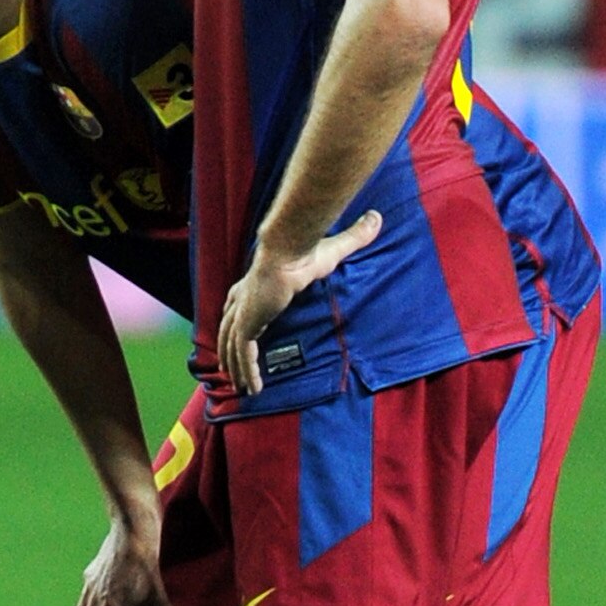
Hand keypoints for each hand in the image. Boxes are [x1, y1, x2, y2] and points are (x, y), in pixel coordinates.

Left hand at [218, 209, 382, 396]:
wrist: (290, 251)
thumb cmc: (306, 250)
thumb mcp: (333, 248)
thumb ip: (353, 237)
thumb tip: (377, 218)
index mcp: (255, 283)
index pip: (237, 303)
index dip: (235, 319)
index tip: (238, 333)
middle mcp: (244, 299)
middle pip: (227, 328)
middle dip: (228, 350)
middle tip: (232, 369)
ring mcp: (243, 312)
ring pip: (233, 346)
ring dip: (238, 367)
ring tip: (245, 387)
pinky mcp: (248, 323)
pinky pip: (245, 354)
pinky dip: (248, 371)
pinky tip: (254, 387)